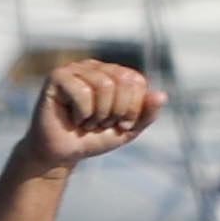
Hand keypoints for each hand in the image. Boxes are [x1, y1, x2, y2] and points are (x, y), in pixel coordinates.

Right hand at [21, 60, 165, 168]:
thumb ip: (147, 113)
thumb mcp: (128, 129)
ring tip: (88, 122)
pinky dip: (83, 112)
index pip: (136, 81)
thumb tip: (161, 95)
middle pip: (123, 80)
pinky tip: (74, 118)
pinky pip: (82, 91)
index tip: (120, 123)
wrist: (63, 153)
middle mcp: (96, 67)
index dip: (133, 107)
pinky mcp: (57, 77)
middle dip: (117, 110)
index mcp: (114, 74)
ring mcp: (76, 69)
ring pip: (104, 85)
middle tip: (102, 123)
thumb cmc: (95, 137)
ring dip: (99, 113)